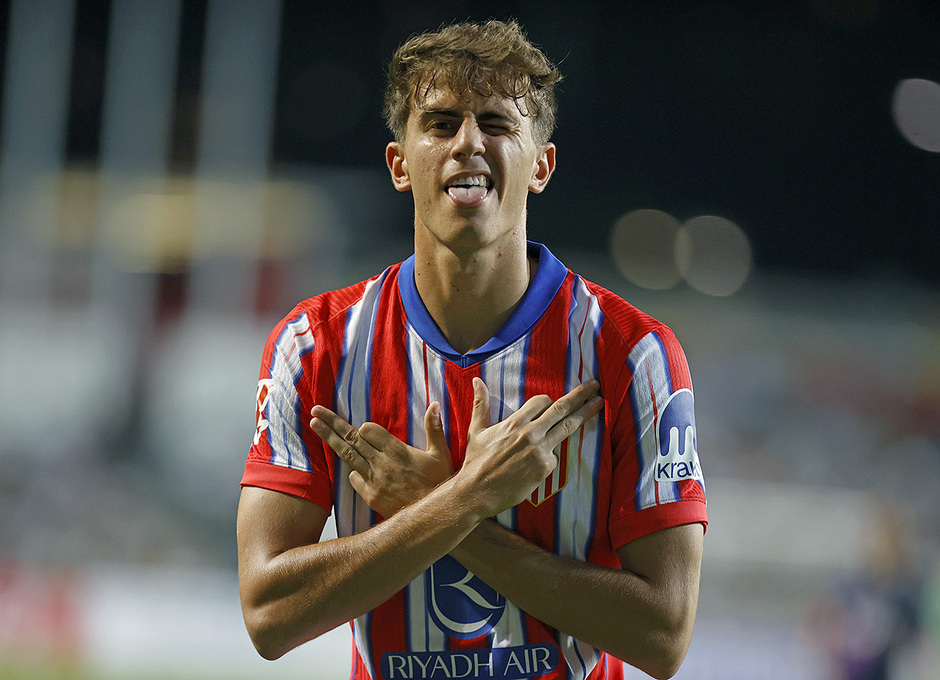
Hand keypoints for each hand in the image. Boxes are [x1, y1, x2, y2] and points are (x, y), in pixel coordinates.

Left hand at [310, 403, 452, 517]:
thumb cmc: (439, 484)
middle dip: (332, 423)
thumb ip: (434, 428)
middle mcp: (381, 463)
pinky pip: (354, 479)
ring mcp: (374, 480)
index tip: (364, 430)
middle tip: (315, 411)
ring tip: (315, 425)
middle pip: (351, 438)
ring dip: (330, 439)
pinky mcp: (370, 496)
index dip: (365, 429)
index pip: (369, 430)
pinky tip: (354, 470)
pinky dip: (354, 472)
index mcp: (397, 450)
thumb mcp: (441, 454)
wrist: (433, 517)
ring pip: (347, 455)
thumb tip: (434, 404)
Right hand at [458, 377, 602, 516]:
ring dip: (585, 413)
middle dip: (580, 395)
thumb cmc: (476, 462)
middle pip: (561, 408)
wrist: (477, 492)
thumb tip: (476, 381)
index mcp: (515, 422)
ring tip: (599, 404)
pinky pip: (554, 457)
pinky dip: (550, 457)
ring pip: (567, 427)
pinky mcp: (544, 468)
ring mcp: (540, 450)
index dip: (549, 401)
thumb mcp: (476, 431)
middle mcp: (530, 433)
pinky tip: (537, 465)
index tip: (554, 402)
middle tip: (595, 385)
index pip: (542, 401)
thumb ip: (480, 405)